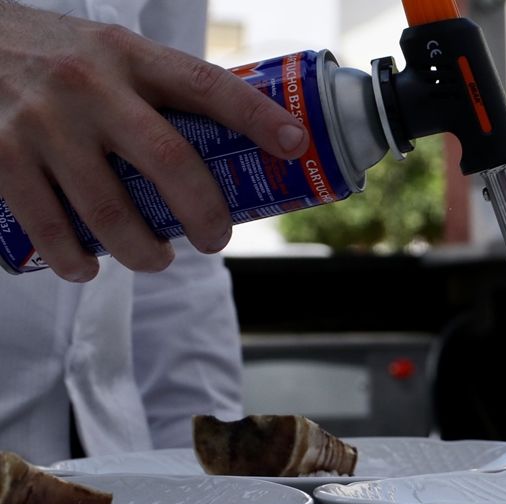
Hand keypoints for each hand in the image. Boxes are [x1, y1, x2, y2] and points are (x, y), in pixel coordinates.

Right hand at [0, 5, 309, 280]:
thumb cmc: (52, 55)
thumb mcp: (108, 52)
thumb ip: (157, 89)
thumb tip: (232, 140)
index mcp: (127, 56)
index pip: (206, 85)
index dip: (257, 117)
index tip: (295, 147)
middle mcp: (88, 85)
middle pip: (169, 162)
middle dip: (204, 214)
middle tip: (216, 239)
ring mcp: (43, 123)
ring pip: (110, 213)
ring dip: (143, 252)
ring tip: (155, 259)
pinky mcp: (1, 157)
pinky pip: (50, 229)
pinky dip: (75, 262)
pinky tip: (87, 269)